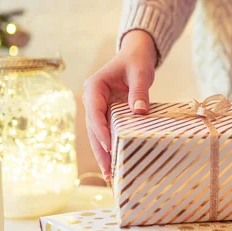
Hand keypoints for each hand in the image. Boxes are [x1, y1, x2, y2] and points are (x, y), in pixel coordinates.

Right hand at [82, 30, 156, 179]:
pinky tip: (115, 164)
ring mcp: (98, 108)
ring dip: (103, 153)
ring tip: (110, 175)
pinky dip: (110, 147)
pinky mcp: (106, 114)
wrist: (135, 55)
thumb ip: (139, 90)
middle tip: (108, 170)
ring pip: (97, 134)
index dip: (100, 129)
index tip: (108, 144)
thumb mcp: (140, 72)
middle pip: (93, 127)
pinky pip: (107, 132)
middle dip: (100, 149)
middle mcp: (92, 99)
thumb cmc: (136, 61)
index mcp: (94, 86)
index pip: (94, 111)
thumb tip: (140, 111)